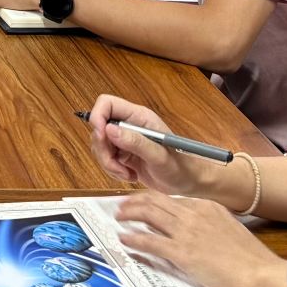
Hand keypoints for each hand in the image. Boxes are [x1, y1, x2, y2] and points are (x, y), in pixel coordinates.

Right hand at [87, 93, 216, 194]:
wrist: (188, 182)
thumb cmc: (181, 167)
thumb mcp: (159, 156)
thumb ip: (135, 142)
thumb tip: (109, 129)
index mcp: (139, 117)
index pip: (107, 104)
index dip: (98, 116)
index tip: (101, 137)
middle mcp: (129, 125)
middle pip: (99, 127)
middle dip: (103, 149)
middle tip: (117, 165)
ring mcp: (125, 140)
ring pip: (99, 145)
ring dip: (108, 163)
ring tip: (127, 173)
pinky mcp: (122, 154)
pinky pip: (105, 159)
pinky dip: (112, 170)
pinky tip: (129, 175)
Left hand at [113, 191, 286, 286]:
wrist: (259, 272)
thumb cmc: (248, 256)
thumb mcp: (227, 226)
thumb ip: (209, 220)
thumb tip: (193, 224)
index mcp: (205, 206)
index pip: (171, 198)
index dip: (152, 198)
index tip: (142, 201)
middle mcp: (193, 213)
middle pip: (155, 201)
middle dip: (134, 201)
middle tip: (122, 206)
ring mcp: (186, 232)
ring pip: (148, 214)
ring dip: (129, 214)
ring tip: (119, 217)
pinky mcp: (182, 252)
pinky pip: (150, 240)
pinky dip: (133, 237)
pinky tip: (124, 238)